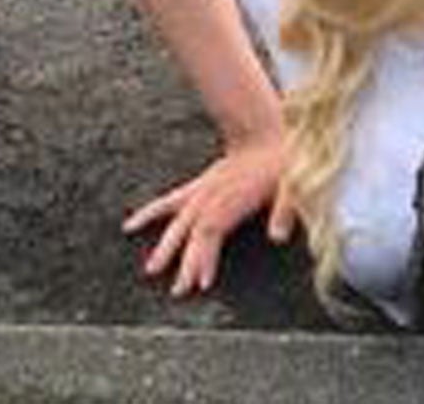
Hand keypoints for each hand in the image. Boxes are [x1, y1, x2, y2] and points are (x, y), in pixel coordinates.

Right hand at [122, 135, 296, 297]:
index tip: (199, 285)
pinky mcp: (199, 185)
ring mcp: (202, 190)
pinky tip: (131, 224)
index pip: (211, 233)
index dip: (204, 259)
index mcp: (231, 199)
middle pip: (192, 233)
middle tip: (178, 292)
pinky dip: (150, 212)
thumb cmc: (282, 160)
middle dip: (185, 263)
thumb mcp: (292, 184)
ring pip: (177, 221)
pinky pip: (169, 201)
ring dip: (165, 246)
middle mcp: (210, 196)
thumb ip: (284, 210)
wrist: (266, 131)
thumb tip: (278, 238)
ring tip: (150, 270)